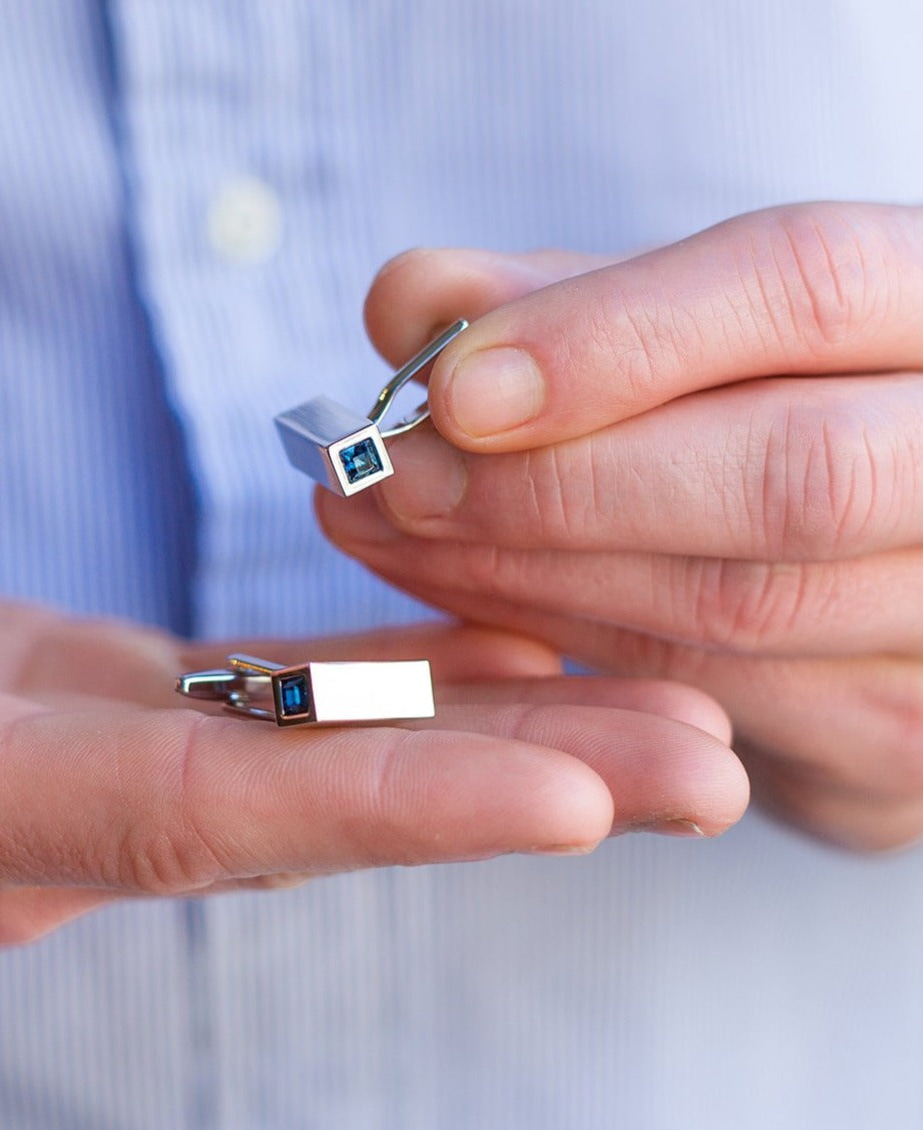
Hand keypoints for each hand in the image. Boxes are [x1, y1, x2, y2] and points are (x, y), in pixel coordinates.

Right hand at [0, 568, 743, 946]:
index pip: (203, 811)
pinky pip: (285, 707)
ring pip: (326, 754)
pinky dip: (404, 686)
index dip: (387, 805)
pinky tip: (517, 654)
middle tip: (704, 767)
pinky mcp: (118, 717)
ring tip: (663, 711)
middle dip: (518, 788)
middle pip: (315, 803)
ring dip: (500, 732)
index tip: (575, 799)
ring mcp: (99, 772)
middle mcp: (56, 819)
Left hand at [320, 202, 922, 849]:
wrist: (902, 544)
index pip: (808, 288)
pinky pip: (706, 693)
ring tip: (384, 528)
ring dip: (524, 575)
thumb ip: (569, 298)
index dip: (616, 339)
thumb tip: (410, 303)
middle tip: (388, 478)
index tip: (450, 389)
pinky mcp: (896, 742)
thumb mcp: (698, 319)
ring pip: (735, 608)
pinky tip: (462, 595)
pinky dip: (561, 644)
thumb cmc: (787, 402)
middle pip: (788, 477)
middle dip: (555, 486)